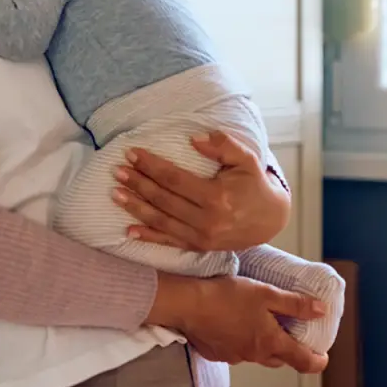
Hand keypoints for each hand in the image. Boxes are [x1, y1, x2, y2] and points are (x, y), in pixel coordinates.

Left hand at [114, 131, 290, 251]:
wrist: (270, 219)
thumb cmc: (254, 184)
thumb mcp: (246, 159)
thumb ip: (223, 145)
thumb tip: (194, 139)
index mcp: (217, 197)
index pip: (174, 179)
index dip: (151, 165)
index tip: (132, 153)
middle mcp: (207, 220)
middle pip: (163, 199)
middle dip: (138, 183)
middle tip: (117, 170)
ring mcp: (202, 237)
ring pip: (161, 221)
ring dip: (135, 207)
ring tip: (115, 193)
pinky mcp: (200, 247)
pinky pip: (169, 241)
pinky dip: (148, 237)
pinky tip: (129, 231)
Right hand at [148, 273, 328, 372]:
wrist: (187, 303)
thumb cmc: (226, 296)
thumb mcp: (266, 293)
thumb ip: (295, 304)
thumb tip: (321, 310)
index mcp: (271, 342)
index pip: (304, 362)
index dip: (318, 361)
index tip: (322, 356)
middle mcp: (254, 355)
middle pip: (280, 359)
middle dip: (287, 348)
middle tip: (286, 330)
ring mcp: (233, 356)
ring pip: (256, 354)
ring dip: (261, 343)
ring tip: (255, 322)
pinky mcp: (215, 352)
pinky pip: (234, 351)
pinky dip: (238, 340)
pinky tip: (230, 323)